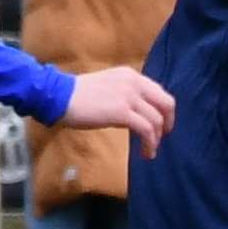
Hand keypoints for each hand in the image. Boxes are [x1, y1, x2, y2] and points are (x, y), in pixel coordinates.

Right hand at [60, 67, 175, 158]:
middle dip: (168, 123)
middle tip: (161, 137)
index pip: (159, 92)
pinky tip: (144, 153)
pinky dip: (149, 144)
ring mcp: (129, 97)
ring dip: (156, 139)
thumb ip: (124, 94)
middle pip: (166, 103)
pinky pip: (146, 130)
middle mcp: (134, 83)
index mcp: (131, 75)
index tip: (159, 125)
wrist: (59, 96)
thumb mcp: (108, 86)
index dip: (163, 111)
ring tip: (149, 151)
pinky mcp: (122, 112)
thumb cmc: (77, 95)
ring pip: (157, 120)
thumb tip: (135, 113)